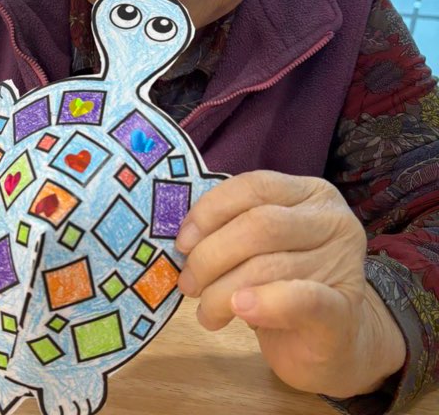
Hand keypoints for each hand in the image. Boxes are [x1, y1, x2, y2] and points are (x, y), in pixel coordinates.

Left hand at [175, 170, 405, 397]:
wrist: (329, 341)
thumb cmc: (283, 283)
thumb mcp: (259, 244)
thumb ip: (231, 227)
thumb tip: (184, 237)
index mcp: (309, 193)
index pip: (254, 186)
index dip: (210, 211)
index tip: (182, 241)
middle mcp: (333, 220)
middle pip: (259, 225)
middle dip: (211, 254)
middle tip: (188, 283)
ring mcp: (344, 263)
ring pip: (268, 265)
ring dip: (222, 291)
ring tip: (206, 310)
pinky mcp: (345, 310)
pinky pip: (301, 300)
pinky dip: (264, 304)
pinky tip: (239, 309)